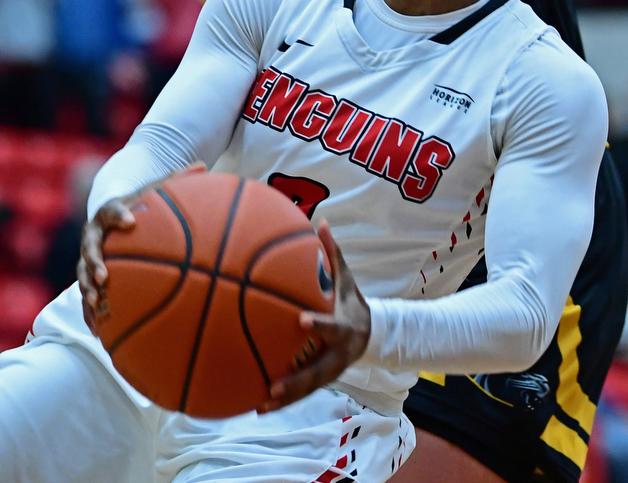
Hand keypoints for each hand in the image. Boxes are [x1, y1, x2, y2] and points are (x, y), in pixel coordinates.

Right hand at [77, 162, 206, 335]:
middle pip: (90, 248)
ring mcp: (87, 257)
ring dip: (87, 290)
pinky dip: (90, 313)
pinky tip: (99, 332)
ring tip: (96, 304)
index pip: (112, 211)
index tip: (131, 221)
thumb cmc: (139, 204)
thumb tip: (204, 165)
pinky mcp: (88, 276)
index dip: (120, 215)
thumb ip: (176, 180)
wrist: (111, 216)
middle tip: (104, 275)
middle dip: (95, 262)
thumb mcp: (155, 189)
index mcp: (110, 212)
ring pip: (82, 275)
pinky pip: (86, 296)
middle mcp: (94, 236)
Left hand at [262, 221, 370, 411]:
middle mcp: (338, 354)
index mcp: (344, 327)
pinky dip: (282, 401)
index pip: (331, 326)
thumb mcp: (347, 279)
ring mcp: (330, 371)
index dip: (319, 324)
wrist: (371, 334)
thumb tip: (320, 222)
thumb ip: (333, 254)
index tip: (300, 320)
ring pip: (307, 388)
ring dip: (285, 399)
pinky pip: (301, 392)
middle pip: (318, 371)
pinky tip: (257, 406)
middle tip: (273, 385)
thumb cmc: (351, 300)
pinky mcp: (322, 380)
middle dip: (296, 380)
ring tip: (260, 405)